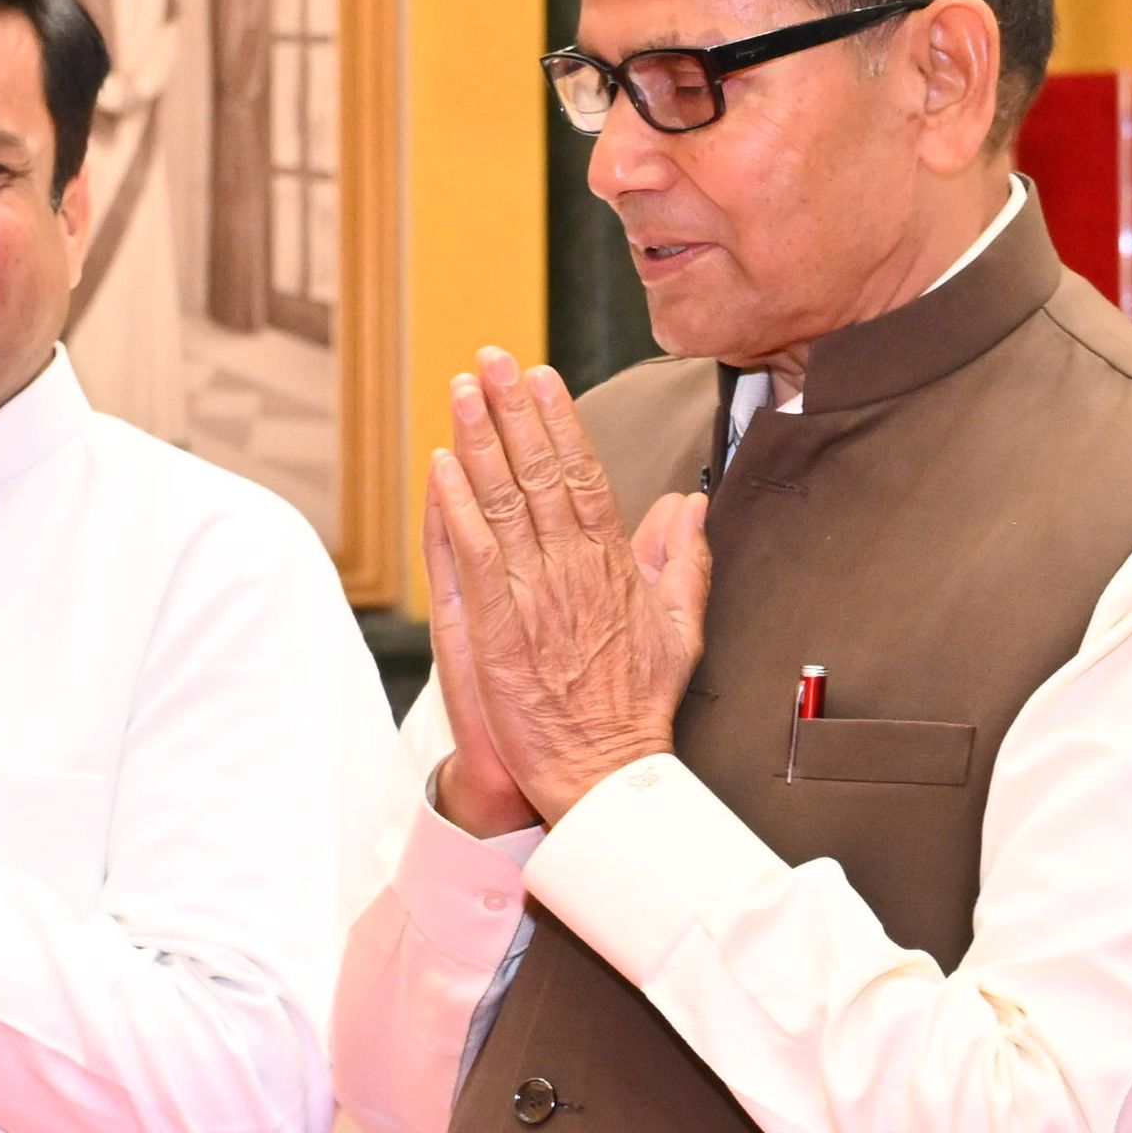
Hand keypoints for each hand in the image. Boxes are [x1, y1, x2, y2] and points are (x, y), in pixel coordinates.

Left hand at [422, 348, 706, 828]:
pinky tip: (440, 468)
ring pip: (506, 504)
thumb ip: (684, 562)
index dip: (559, 423)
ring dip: (481, 443)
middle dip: (514, 412)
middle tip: (492, 359)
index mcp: (614, 567)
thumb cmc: (638, 708)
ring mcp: (535, 599)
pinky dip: (458, 510)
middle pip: (542, 474)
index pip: (584, 476)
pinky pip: (476, 557)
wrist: (606, 773)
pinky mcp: (500, 630)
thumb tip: (690, 505)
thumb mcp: (680, 630)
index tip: (540, 378)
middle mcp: (574, 572)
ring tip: (462, 392)